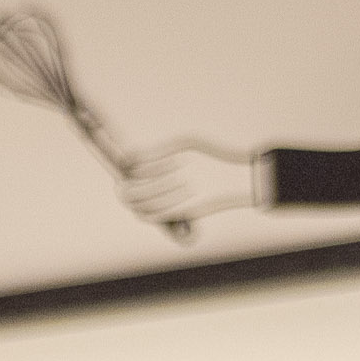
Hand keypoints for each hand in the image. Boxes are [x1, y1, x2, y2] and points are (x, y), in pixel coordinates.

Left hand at [115, 140, 261, 225]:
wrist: (240, 178)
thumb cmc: (212, 161)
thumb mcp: (189, 146)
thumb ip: (161, 153)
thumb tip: (131, 162)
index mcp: (179, 149)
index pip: (138, 162)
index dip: (126, 168)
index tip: (121, 170)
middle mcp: (180, 169)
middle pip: (136, 185)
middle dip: (123, 189)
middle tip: (118, 188)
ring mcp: (184, 190)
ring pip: (144, 203)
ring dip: (132, 202)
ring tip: (128, 199)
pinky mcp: (188, 208)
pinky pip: (157, 214)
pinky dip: (144, 213)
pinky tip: (141, 210)